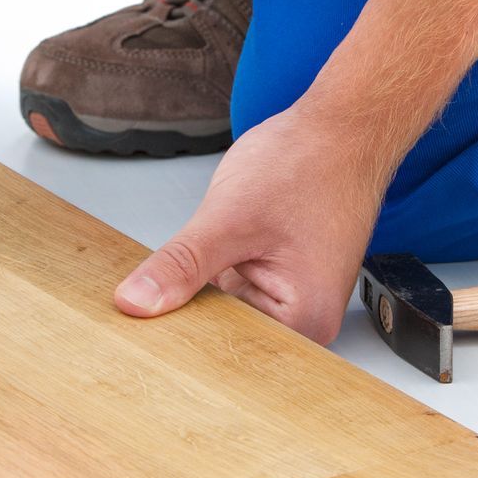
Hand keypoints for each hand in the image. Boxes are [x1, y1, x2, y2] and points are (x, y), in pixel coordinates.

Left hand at [113, 105, 388, 342]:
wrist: (340, 128)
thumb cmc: (310, 165)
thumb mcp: (228, 218)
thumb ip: (181, 265)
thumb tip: (137, 302)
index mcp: (305, 321)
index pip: (224, 349)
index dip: (180, 332)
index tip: (141, 324)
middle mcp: (306, 320)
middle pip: (225, 334)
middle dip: (190, 309)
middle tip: (155, 292)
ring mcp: (294, 299)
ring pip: (225, 310)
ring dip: (203, 287)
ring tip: (195, 260)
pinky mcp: (282, 279)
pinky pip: (235, 289)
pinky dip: (216, 272)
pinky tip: (212, 251)